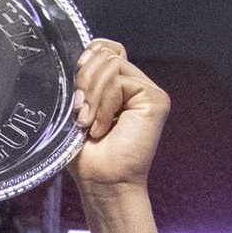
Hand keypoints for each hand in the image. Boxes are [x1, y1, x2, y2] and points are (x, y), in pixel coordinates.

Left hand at [68, 40, 170, 191]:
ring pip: (111, 65)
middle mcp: (136, 85)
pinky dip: (103, 106)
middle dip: (84, 81)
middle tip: (80, 114)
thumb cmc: (87, 157)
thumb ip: (83, 83)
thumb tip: (83, 54)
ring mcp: (147, 91)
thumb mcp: (77, 113)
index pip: (106, 49)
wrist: (102, 183)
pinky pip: (119, 82)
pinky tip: (101, 129)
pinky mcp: (155, 99)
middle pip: (106, 53)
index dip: (90, 54)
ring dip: (92, 98)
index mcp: (118, 87)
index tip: (76, 78)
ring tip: (89, 126)